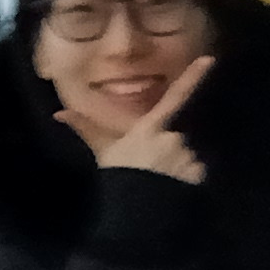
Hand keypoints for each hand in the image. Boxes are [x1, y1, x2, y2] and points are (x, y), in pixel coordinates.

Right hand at [54, 54, 210, 181]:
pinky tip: (172, 191)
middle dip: (167, 151)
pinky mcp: (197, 174)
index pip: (175, 98)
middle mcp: (172, 137)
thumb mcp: (102, 151)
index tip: (210, 59)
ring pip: (186, 158)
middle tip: (149, 170)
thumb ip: (86, 128)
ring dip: (177, 167)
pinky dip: (187, 180)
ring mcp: (186, 156)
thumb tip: (60, 113)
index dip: (193, 77)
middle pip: (175, 139)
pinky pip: (195, 174)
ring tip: (159, 182)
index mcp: (150, 128)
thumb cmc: (118, 175)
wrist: (136, 210)